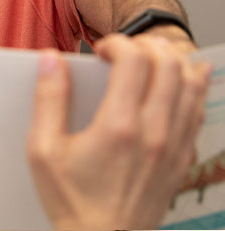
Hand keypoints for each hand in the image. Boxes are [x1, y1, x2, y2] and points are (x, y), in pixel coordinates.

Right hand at [27, 35, 209, 229]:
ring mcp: (174, 146)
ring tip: (149, 61)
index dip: (117, 43)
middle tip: (124, 52)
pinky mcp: (183, 159)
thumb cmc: (71, 200)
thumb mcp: (43, 150)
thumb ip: (48, 100)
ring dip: (172, 61)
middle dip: (146, 45)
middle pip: (169, 64)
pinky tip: (182, 80)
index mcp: (118, 126)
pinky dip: (193, 87)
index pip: (135, 59)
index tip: (100, 51)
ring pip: (192, 84)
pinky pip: (198, 111)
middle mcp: (154, 132)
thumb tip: (51, 60)